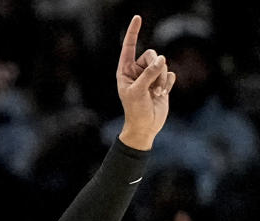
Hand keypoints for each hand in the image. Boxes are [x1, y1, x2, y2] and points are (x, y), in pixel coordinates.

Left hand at [116, 15, 175, 149]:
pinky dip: (168, 83)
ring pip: (163, 65)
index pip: (129, 47)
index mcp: (125, 71)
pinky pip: (170, 74)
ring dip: (162, 78)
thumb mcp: (138, 91)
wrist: (145, 127)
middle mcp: (137, 71)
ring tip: (157, 93)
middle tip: (154, 85)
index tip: (137, 17)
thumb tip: (161, 59)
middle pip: (152, 55)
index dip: (133, 32)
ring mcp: (150, 76)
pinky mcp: (162, 82)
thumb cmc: (135, 110)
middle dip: (156, 68)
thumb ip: (149, 74)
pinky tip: (162, 94)